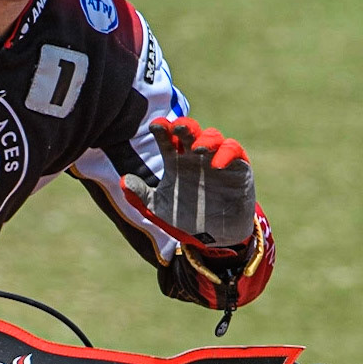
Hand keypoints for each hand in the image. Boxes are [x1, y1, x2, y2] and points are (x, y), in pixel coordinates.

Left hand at [121, 116, 255, 251]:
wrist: (214, 238)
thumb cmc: (185, 218)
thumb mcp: (159, 209)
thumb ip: (141, 196)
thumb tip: (124, 181)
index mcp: (175, 160)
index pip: (167, 137)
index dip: (162, 129)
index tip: (156, 126)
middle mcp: (195, 156)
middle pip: (190, 131)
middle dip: (184, 125)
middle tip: (177, 126)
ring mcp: (217, 159)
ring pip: (213, 137)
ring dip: (205, 139)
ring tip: (197, 149)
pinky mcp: (238, 168)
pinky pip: (234, 151)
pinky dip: (226, 154)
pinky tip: (217, 164)